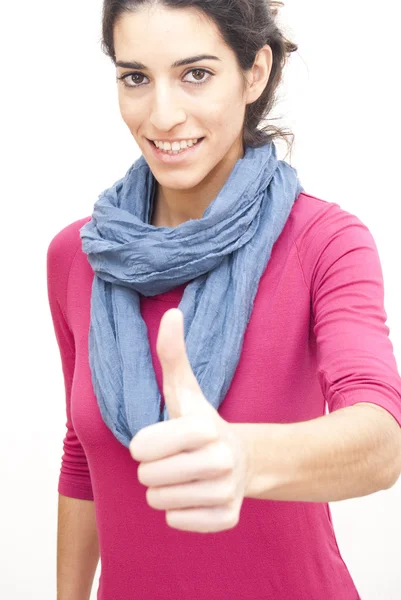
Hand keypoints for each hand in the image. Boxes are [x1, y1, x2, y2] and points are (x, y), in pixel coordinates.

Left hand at [129, 308, 253, 532]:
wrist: (241, 459)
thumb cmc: (200, 423)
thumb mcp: (184, 390)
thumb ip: (172, 354)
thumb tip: (172, 312)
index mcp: (203, 427)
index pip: (140, 448)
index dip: (144, 444)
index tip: (160, 439)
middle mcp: (220, 460)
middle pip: (147, 478)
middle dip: (153, 469)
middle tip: (174, 458)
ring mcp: (226, 492)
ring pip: (159, 503)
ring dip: (164, 491)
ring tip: (184, 476)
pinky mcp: (227, 517)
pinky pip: (178, 522)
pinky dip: (180, 511)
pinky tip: (196, 494)